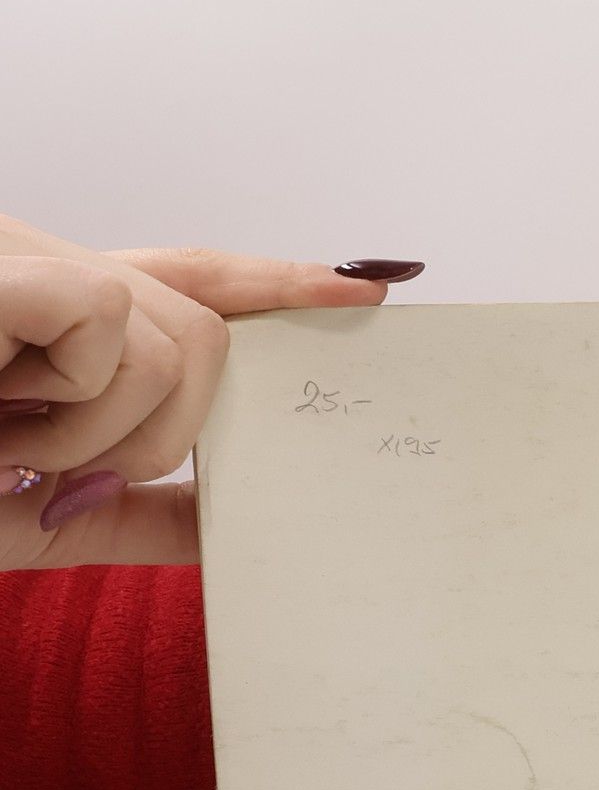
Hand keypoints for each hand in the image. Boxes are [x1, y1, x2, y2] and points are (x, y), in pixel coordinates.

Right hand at [1, 215, 422, 568]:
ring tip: (4, 442)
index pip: (196, 282)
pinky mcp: (16, 268)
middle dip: (168, 434)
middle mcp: (51, 274)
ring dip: (110, 435)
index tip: (370, 287)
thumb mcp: (43, 520)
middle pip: (215, 334)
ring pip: (185, 344)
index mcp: (61, 325)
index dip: (281, 285)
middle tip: (49, 461)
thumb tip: (225, 528)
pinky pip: (123, 328)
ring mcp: (28, 261)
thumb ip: (139, 517)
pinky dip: (78, 403)